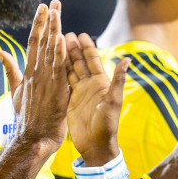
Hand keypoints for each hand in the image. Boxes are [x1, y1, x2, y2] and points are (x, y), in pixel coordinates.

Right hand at [0, 0, 70, 153]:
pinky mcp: (56, 92)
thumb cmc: (25, 119)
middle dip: (47, 21)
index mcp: (29, 73)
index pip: (33, 43)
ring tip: (57, 11)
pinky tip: (62, 38)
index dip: (38, 24)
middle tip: (52, 1)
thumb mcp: (15, 92)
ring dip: (54, 30)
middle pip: (42, 42)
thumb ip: (10, 70)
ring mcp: (45, 82)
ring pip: (50, 52)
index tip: (42, 7)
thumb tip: (0, 52)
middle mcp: (36, 74)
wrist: (31, 140)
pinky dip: (59, 54)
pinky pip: (58, 70)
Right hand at [63, 32, 128, 167]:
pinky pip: (63, 84)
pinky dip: (58, 74)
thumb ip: (118, 80)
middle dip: (73, 48)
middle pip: (81, 62)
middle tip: (64, 33)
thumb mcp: (113, 101)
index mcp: (101, 83)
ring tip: (56, 45)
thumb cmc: (107, 125)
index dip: (87, 47)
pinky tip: (50, 64)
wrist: (96, 145)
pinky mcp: (70, 101)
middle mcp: (90, 86)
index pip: (93, 60)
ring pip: (71, 71)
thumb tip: (127, 59)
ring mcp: (80, 93)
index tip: (81, 34)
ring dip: (65, 58)